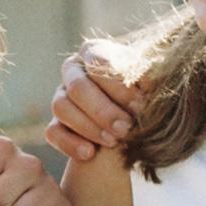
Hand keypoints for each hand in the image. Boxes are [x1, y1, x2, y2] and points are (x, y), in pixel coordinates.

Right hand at [45, 42, 143, 161]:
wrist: (137, 122)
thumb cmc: (146, 95)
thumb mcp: (152, 84)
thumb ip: (149, 80)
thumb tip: (148, 84)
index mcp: (94, 52)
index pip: (98, 63)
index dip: (119, 86)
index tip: (140, 106)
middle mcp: (73, 71)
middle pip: (78, 87)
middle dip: (103, 110)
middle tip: (125, 129)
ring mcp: (60, 96)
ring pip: (61, 107)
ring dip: (88, 127)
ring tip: (113, 142)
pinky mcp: (55, 124)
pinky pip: (53, 133)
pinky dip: (70, 144)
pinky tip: (90, 154)